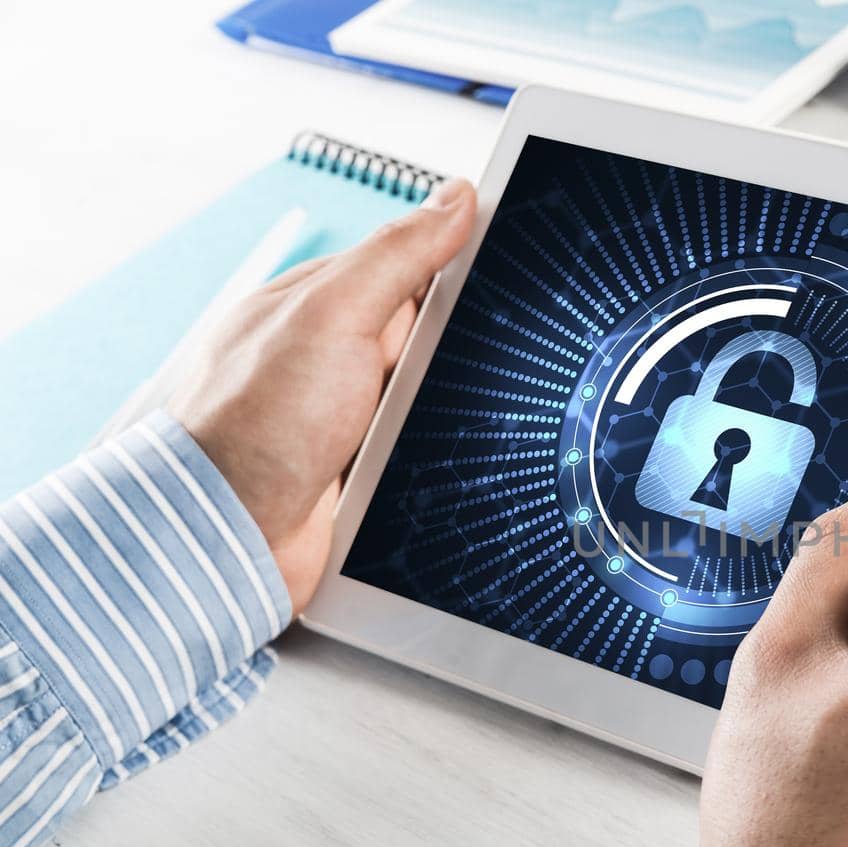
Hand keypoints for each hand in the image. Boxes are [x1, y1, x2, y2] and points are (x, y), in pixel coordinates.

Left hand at [168, 178, 477, 612]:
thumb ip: (397, 254)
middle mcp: (337, 356)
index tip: (506, 269)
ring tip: (438, 425)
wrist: (231, 540)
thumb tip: (455, 196)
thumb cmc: (255, 425)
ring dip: (451, 411)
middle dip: (459, 351)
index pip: (415, 265)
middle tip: (454, 368)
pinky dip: (441, 457)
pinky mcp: (367, 470)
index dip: (462, 265)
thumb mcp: (333, 314)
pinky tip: (441, 461)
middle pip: (435, 335)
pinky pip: (430, 450)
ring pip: (440, 396)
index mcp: (322, 304)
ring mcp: (353, 415)